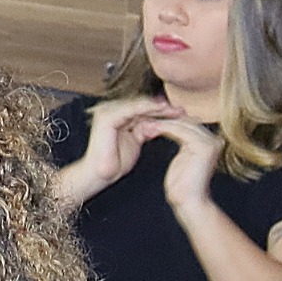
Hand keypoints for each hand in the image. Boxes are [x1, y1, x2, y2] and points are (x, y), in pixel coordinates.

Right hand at [66, 95, 180, 204]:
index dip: (160, 111)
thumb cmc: (115, 162)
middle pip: (140, 105)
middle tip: (181, 110)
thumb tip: (158, 123)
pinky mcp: (107, 117)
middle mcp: (110, 110)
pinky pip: (132, 109)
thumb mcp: (135, 141)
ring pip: (137, 105)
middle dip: (161, 108)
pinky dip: (147, 108)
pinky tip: (161, 109)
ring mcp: (107, 112)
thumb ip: (144, 129)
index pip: (141, 109)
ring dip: (157, 107)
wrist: (100, 174)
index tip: (179, 114)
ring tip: (173, 109)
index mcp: (115, 116)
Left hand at [138, 115, 224, 217]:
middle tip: (142, 119)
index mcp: (209, 141)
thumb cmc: (182, 186)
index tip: (147, 120)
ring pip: (181, 124)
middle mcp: (213, 139)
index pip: (186, 124)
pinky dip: (163, 128)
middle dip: (162, 120)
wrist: (189, 202)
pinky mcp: (203, 146)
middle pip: (185, 121)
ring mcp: (210, 142)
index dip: (166, 121)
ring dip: (160, 123)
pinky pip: (179, 131)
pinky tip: (149, 129)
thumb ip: (182, 142)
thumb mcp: (181, 159)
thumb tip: (170, 129)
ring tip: (143, 124)